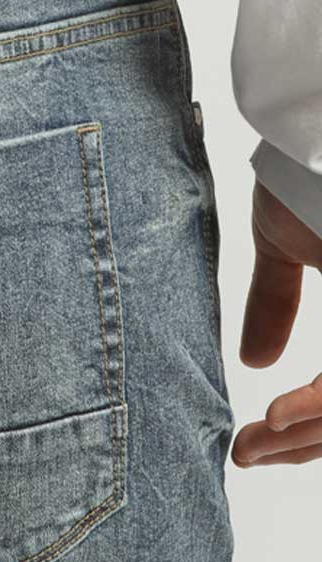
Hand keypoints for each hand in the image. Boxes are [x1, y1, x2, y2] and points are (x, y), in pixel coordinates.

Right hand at [231, 179, 321, 466]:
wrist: (315, 108)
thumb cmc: (306, 154)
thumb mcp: (283, 238)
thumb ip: (274, 301)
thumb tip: (255, 360)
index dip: (307, 423)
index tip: (255, 437)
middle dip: (303, 441)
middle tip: (248, 453)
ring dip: (309, 434)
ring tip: (257, 443)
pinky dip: (321, 404)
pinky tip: (283, 416)